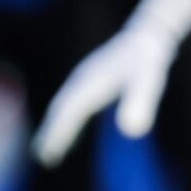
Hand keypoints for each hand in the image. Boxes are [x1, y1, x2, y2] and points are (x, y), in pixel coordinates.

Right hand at [32, 23, 180, 166]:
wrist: (148, 34)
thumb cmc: (147, 59)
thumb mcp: (149, 80)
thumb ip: (141, 101)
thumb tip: (132, 131)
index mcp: (91, 81)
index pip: (69, 110)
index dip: (59, 133)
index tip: (47, 154)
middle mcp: (82, 79)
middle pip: (61, 107)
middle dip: (51, 131)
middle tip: (41, 155)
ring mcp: (85, 78)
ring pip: (65, 104)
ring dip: (56, 125)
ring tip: (47, 148)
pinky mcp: (92, 79)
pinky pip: (75, 102)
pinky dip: (68, 117)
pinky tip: (70, 127)